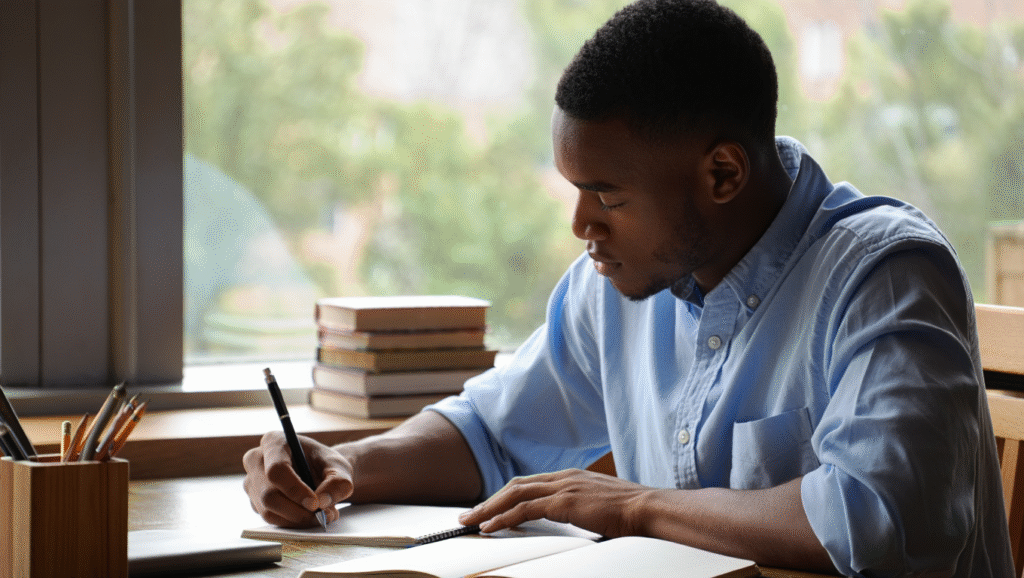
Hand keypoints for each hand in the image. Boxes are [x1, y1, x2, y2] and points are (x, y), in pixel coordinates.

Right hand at [243, 431, 354, 527]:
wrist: (321, 473)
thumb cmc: (326, 464)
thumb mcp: (339, 467)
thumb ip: (337, 482)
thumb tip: (323, 502)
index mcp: (273, 442)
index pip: (276, 470)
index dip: (295, 490)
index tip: (315, 504)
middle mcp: (255, 460)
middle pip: (268, 494)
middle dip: (298, 511)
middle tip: (323, 515)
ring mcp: (252, 482)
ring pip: (268, 511)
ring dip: (297, 519)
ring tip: (324, 515)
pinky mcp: (255, 501)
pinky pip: (270, 519)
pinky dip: (293, 523)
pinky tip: (310, 517)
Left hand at [457, 468, 651, 537]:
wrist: (647, 509)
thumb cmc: (630, 513)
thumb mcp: (599, 505)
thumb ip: (582, 507)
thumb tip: (574, 519)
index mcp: (571, 477)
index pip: (529, 483)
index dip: (506, 495)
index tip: (490, 508)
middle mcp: (563, 477)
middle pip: (515, 486)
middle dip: (490, 500)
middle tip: (469, 514)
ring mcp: (562, 487)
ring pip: (514, 495)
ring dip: (489, 508)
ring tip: (471, 521)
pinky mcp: (563, 502)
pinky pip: (524, 510)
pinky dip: (504, 518)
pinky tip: (491, 526)